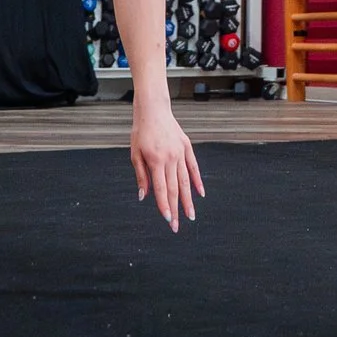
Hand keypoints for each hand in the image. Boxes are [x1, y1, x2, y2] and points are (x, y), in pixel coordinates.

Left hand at [130, 104, 205, 230]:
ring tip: (191, 215)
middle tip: (176, 226)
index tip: (167, 220)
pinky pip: (193, 167)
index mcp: (156, 161)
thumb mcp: (135, 154)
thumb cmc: (141, 132)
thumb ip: (141, 176)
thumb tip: (144, 196)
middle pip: (175, 189)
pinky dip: (197, 181)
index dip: (164, 206)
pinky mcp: (187, 147)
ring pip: (186, 181)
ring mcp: (180, 152)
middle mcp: (171, 158)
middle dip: (176, 209)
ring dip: (188, 200)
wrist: (153, 109)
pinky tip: (200, 194)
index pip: (162, 189)